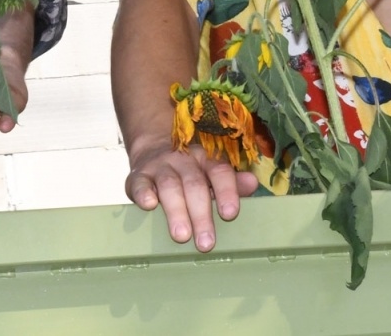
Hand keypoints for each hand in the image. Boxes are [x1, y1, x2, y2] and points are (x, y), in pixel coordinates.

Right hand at [125, 142, 258, 251]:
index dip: (226, 191)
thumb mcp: (210, 172)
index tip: (230, 214)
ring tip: (182, 236)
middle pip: (195, 184)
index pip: (220, 171)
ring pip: (169, 186)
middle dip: (201, 214)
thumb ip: (231, 182)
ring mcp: (160, 167)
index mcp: (206, 160)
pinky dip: (143, 193)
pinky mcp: (138, 176)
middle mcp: (184, 160)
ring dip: (176, 211)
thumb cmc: (189, 171)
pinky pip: (139, 183)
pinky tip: (149, 205)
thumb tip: (252, 184)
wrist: (153, 149)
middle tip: (206, 243)